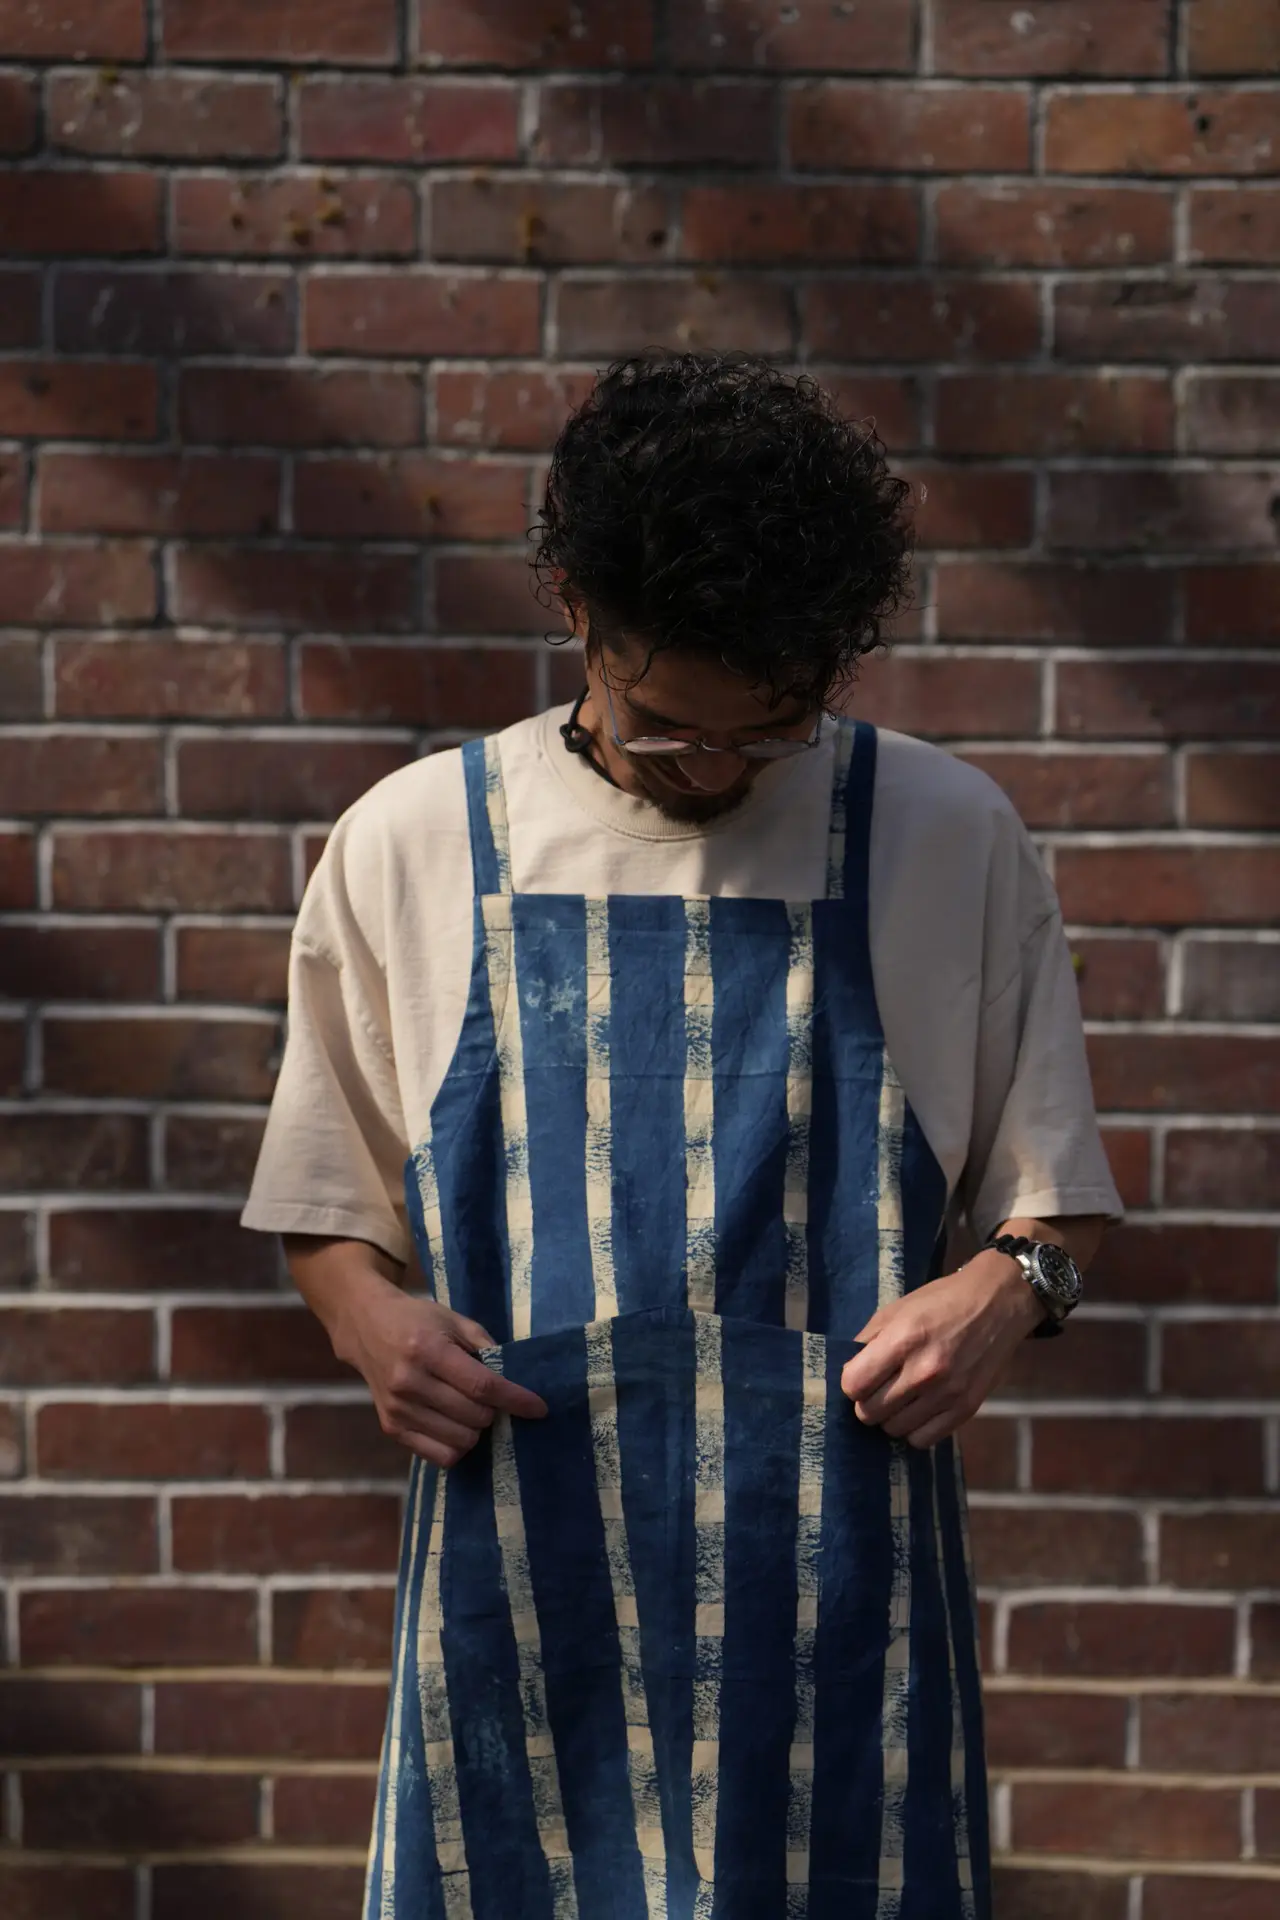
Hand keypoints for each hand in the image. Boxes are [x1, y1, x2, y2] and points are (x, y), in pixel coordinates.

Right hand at [333, 1275, 547, 1468]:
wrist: (366, 1327)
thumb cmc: (416, 1320)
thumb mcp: (453, 1320)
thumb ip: (485, 1345)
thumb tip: (515, 1378)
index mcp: (428, 1350)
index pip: (482, 1386)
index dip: (515, 1400)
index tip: (539, 1408)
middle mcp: (410, 1383)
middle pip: (474, 1416)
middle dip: (494, 1411)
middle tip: (490, 1398)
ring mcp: (398, 1409)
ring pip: (460, 1441)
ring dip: (476, 1429)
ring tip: (471, 1410)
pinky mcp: (391, 1427)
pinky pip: (438, 1455)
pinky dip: (457, 1446)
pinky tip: (455, 1425)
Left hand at [840, 1251, 1042, 1448]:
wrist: (998, 1303)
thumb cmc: (941, 1301)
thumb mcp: (897, 1309)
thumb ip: (868, 1341)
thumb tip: (845, 1372)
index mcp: (903, 1340)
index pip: (853, 1385)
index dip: (851, 1382)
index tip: (860, 1376)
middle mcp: (924, 1371)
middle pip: (870, 1412)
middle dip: (868, 1401)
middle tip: (879, 1388)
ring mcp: (948, 1393)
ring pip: (894, 1429)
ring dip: (891, 1416)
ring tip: (901, 1397)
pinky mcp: (966, 1409)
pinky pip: (923, 1440)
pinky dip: (915, 1429)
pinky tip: (919, 1410)